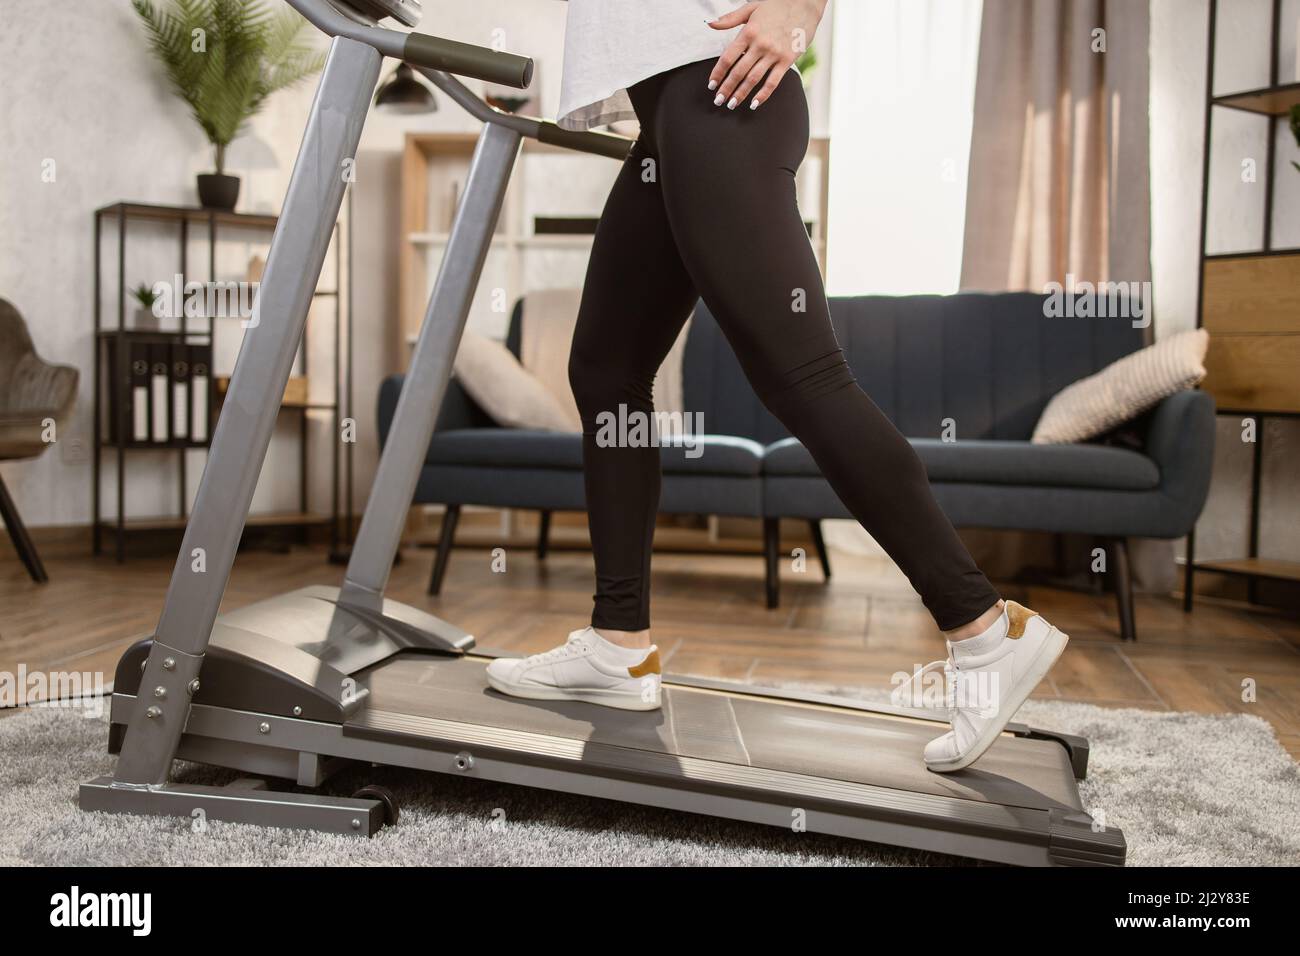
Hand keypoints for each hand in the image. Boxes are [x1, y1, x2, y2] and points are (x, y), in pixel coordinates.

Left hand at [706, 0, 825, 110]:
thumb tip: (710, 23)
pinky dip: (763, 95)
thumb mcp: (751, 8)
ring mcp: (774, 53)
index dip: (718, 73)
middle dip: (726, 89)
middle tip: (718, 100)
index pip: (728, 58)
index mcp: (749, 32)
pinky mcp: (787, 60)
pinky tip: (754, 104)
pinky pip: (773, 82)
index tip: (711, 85)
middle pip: (738, 72)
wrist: (805, 4)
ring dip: (741, 94)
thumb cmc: (777, 5)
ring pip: (753, 79)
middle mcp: (760, 44)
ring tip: (731, 104)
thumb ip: (730, 18)